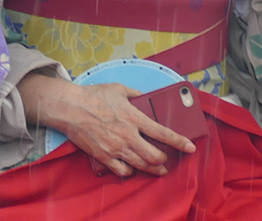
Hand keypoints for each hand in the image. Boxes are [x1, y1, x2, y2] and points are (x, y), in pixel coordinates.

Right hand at [20, 74, 195, 176]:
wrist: (71, 108)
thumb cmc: (94, 96)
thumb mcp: (120, 89)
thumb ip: (136, 94)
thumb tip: (144, 97)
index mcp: (135, 118)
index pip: (164, 133)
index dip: (180, 142)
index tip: (190, 147)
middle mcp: (128, 135)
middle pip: (155, 155)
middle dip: (165, 159)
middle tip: (168, 159)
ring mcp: (116, 148)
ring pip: (141, 166)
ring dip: (152, 169)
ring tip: (158, 169)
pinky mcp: (104, 156)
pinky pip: (122, 170)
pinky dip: (130, 171)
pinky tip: (133, 168)